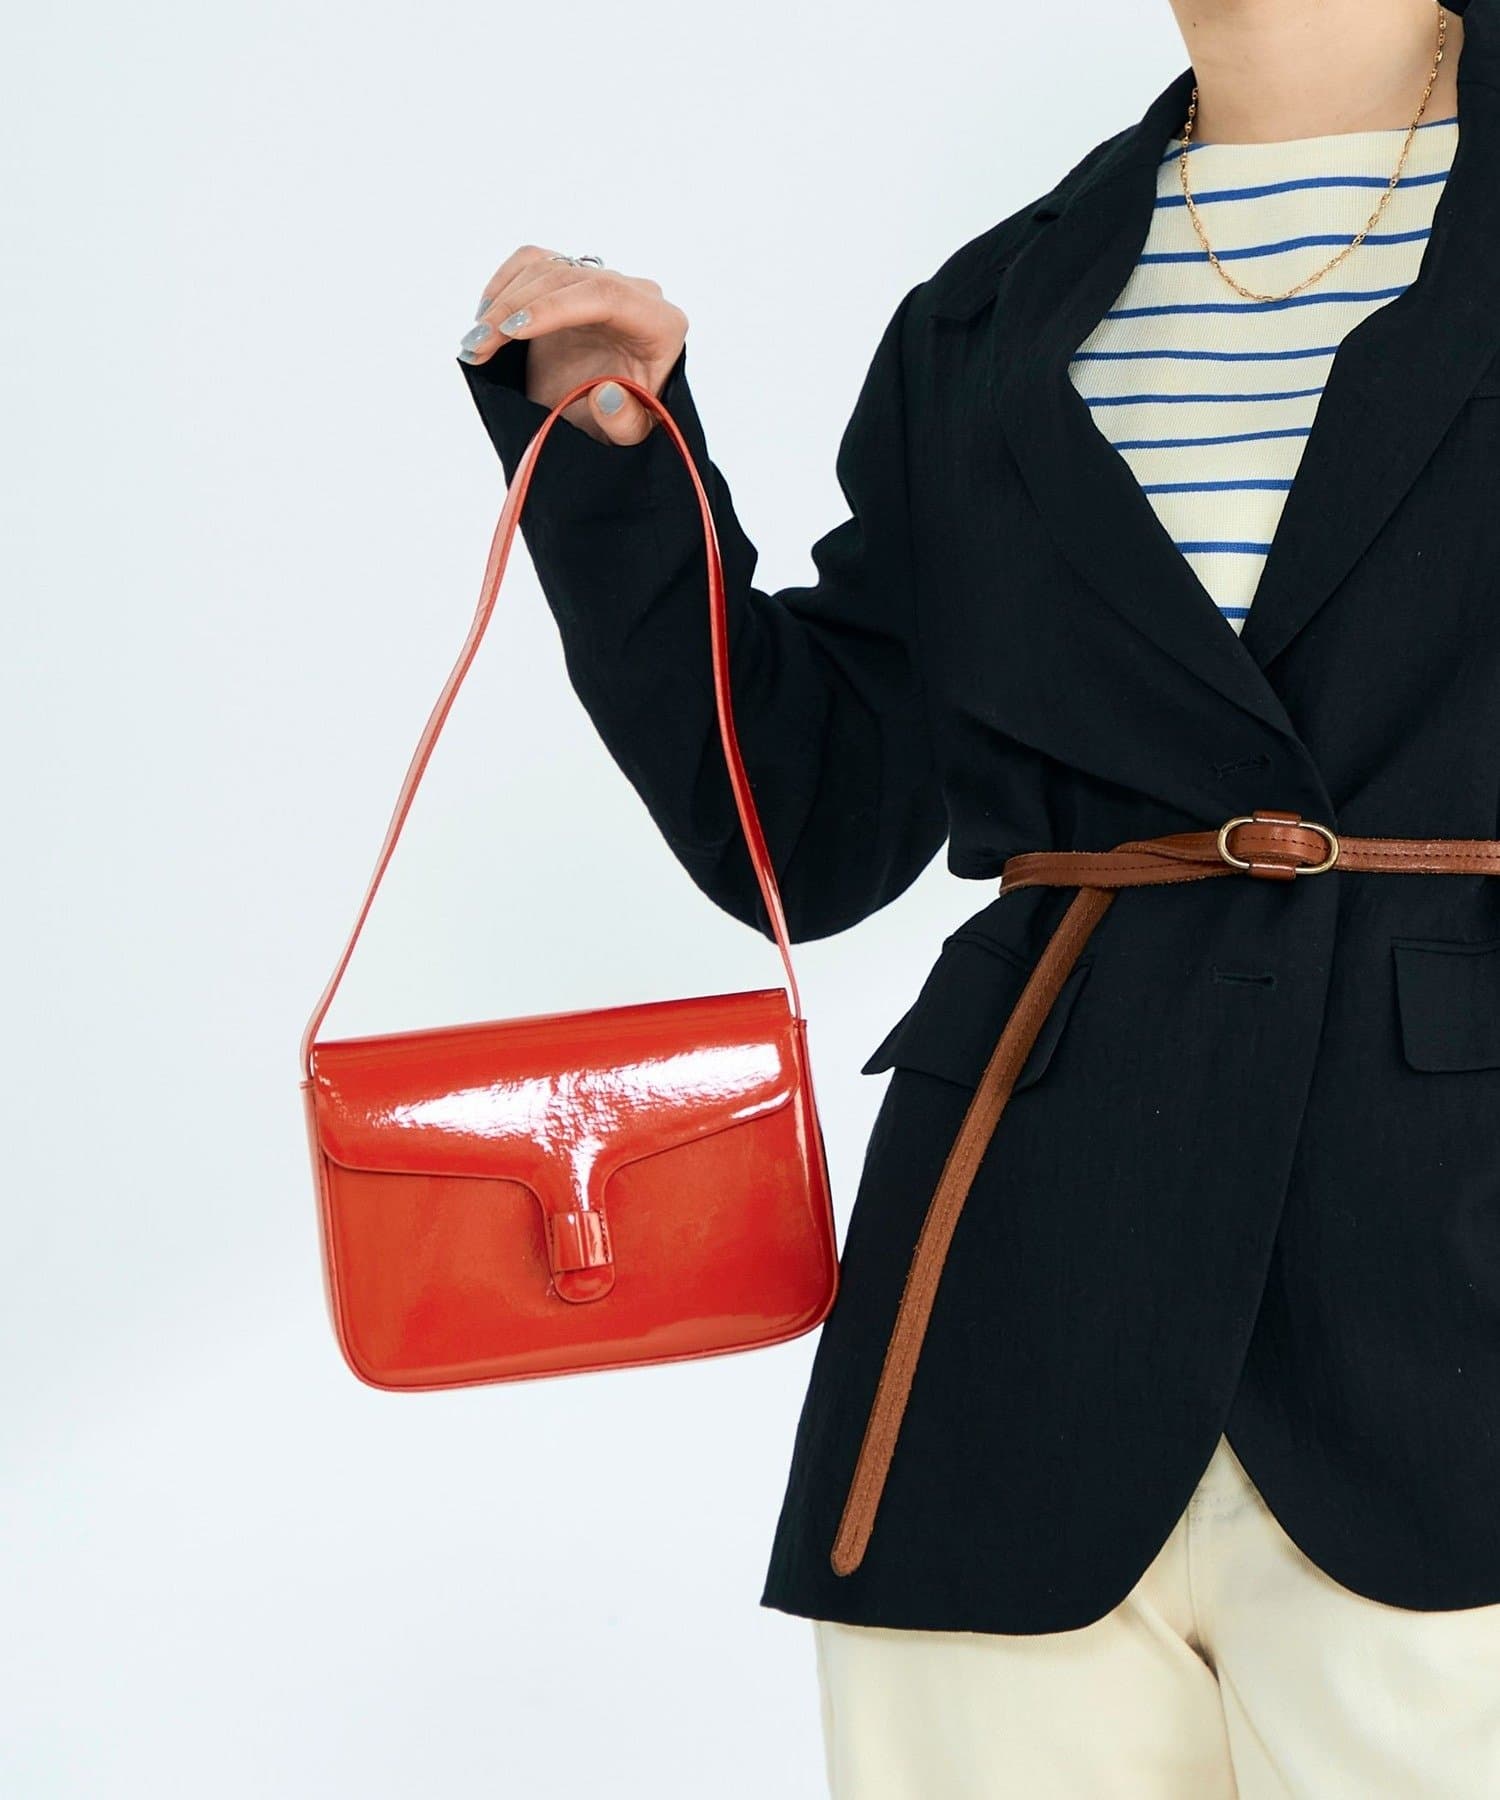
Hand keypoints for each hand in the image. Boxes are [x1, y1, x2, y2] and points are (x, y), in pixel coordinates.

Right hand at [459, 247, 688, 446]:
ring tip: (473, 345)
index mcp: (661, 324)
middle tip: (476, 348)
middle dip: (513, 309)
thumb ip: (626, 422)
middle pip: (567, 279)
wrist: (613, 415)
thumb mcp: (631, 437)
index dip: (554, 308)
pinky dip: (502, 287)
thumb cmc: (627, 424)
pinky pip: (533, 263)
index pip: (605, 296)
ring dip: (500, 302)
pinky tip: (485, 320)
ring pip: (544, 268)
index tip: (511, 331)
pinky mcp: (573, 281)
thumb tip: (606, 394)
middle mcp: (636, 295)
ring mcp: (602, 283)